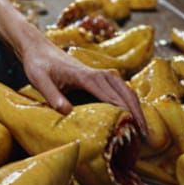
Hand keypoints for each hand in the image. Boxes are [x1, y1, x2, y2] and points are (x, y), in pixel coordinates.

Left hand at [21, 42, 147, 133]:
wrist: (38, 48)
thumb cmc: (38, 65)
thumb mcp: (39, 80)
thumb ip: (52, 95)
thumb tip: (66, 111)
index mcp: (86, 76)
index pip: (111, 96)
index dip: (124, 113)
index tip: (133, 131)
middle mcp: (98, 73)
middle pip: (125, 92)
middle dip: (137, 113)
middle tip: (144, 136)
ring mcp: (100, 74)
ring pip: (126, 90)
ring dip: (136, 108)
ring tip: (143, 130)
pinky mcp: (99, 77)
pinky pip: (120, 89)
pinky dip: (130, 102)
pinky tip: (132, 116)